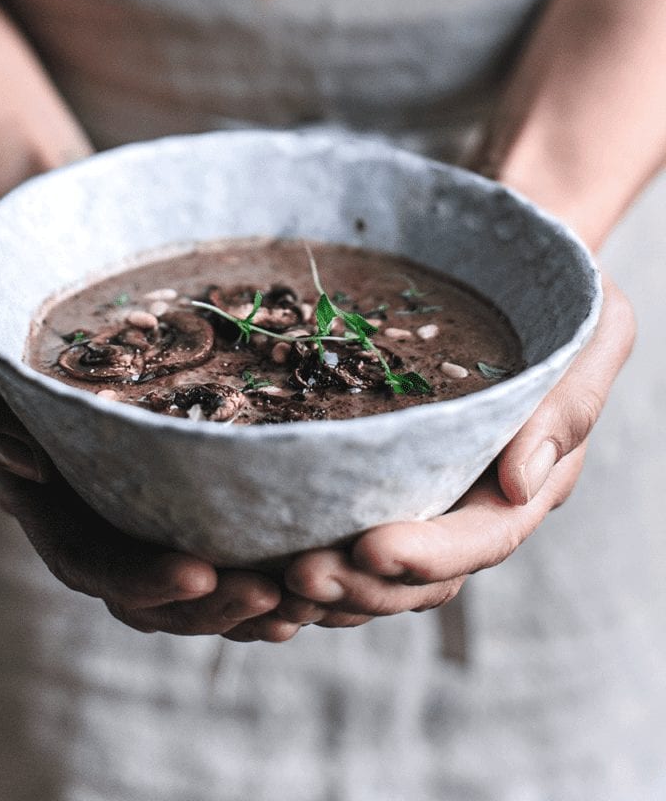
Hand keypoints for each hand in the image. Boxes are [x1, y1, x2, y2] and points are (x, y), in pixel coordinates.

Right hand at [0, 289, 286, 638]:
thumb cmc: (3, 315)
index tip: (198, 573)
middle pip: (147, 592)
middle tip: (272, 595)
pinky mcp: (187, 486)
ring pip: (192, 584)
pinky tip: (313, 573)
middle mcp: (96, 513)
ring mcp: (142, 506)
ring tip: (306, 601)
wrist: (49, 287)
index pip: (86, 557)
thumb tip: (7, 458)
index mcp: (46, 496)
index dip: (138, 578)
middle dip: (209, 605)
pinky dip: (266, 569)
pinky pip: (226, 545)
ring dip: (247, 603)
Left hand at [270, 276, 633, 627]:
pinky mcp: (371, 474)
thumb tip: (521, 484)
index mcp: (523, 478)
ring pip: (374, 571)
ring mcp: (418, 492)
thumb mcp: (593, 329)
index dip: (429, 553)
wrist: (502, 263)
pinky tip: (258, 561)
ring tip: (273, 582)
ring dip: (327, 587)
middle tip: (300, 575)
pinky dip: (301, 558)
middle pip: (419, 573)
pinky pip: (339, 532)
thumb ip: (569, 405)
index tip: (372, 548)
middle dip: (362, 584)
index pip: (481, 536)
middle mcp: (468, 498)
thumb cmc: (555, 293)